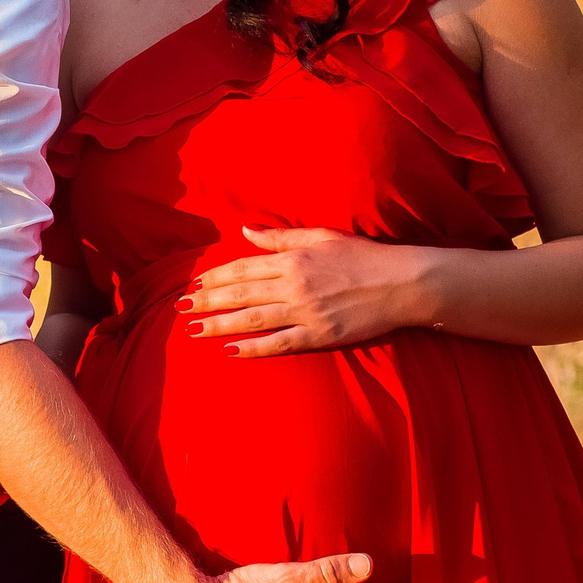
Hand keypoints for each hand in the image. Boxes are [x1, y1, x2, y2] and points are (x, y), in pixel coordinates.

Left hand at [182, 227, 442, 356]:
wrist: (402, 283)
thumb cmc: (364, 256)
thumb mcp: (321, 236)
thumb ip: (280, 237)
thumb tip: (245, 231)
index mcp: (293, 258)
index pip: (243, 268)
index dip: (215, 277)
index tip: (193, 284)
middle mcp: (294, 284)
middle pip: (241, 293)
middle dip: (207, 301)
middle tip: (180, 308)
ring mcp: (306, 311)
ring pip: (252, 319)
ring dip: (219, 324)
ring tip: (193, 330)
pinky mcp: (319, 335)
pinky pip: (279, 343)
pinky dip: (253, 348)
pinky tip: (230, 351)